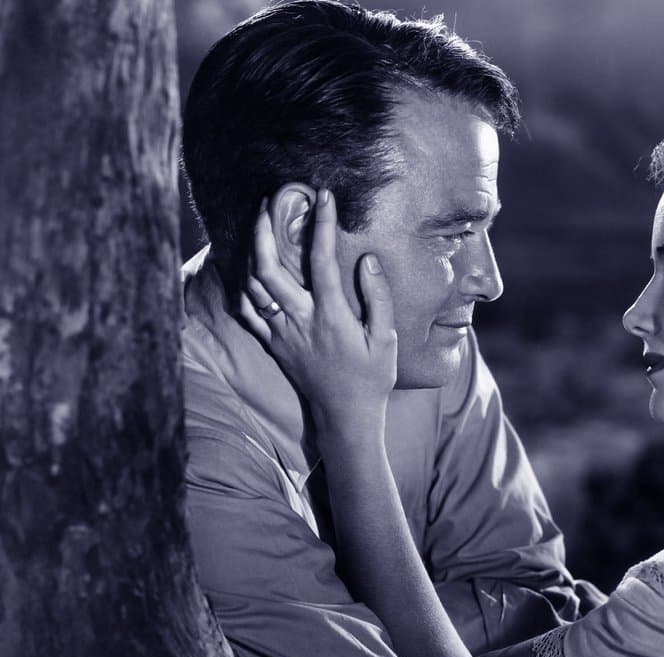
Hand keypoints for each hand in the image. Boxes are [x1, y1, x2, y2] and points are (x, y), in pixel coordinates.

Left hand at [237, 189, 396, 433]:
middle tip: (271, 203)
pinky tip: (248, 271)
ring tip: (258, 226)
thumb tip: (367, 261)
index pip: (320, 260)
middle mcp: (300, 321)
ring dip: (252, 252)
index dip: (322, 224)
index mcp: (330, 316)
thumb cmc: (371, 378)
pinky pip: (247, 312)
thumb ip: (378, 297)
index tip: (324, 197)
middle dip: (266, 230)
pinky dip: (243, 287)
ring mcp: (281, 333)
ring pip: (253, 286)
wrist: (345, 417)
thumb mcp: (385, 339)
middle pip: (269, 268)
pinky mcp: (272, 344)